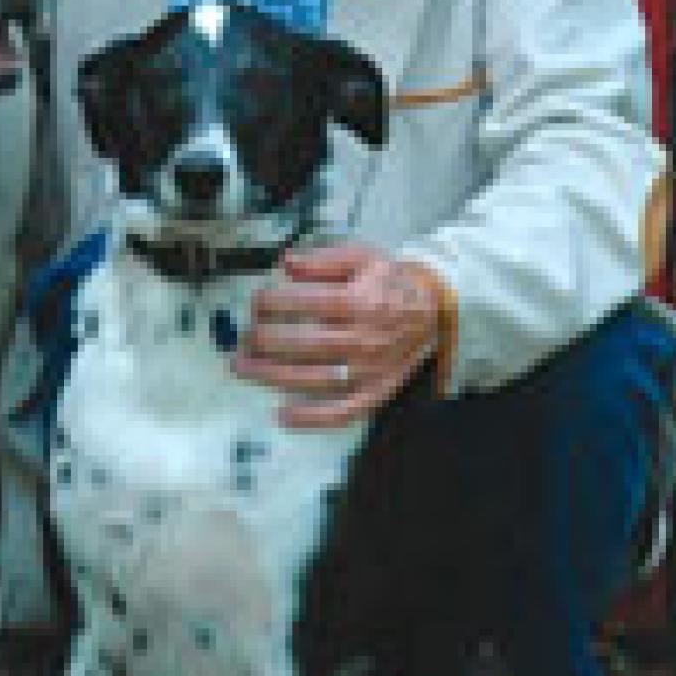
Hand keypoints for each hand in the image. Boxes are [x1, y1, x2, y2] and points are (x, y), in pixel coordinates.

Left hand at [233, 246, 442, 427]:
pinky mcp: (375, 393)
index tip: (255, 303)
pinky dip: (312, 418)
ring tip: (243, 368)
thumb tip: (286, 263)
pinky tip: (282, 415)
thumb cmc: (389, 283)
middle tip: (242, 339)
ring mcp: (371, 370)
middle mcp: (366, 338)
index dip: (274, 303)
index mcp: (363, 302)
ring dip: (274, 376)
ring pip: (317, 378)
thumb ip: (323, 261)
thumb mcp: (362, 258)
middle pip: (307, 344)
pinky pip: (343, 411)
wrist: (433, 310)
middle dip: (266, 342)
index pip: (310, 303)